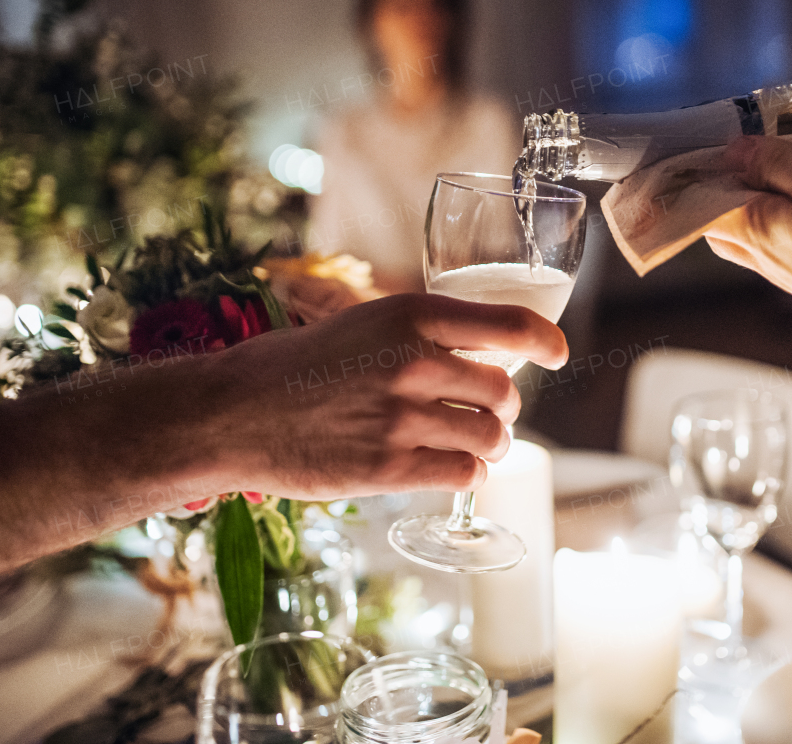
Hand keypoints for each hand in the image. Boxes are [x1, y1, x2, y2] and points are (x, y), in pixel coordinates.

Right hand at [199, 293, 567, 498]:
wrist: (234, 412)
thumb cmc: (298, 365)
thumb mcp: (362, 323)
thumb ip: (421, 334)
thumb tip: (485, 351)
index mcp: (410, 316)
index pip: (509, 324)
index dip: (546, 341)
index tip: (558, 353)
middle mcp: (413, 363)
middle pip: (503, 392)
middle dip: (503, 409)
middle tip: (489, 415)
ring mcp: (402, 418)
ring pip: (490, 438)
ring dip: (491, 446)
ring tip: (475, 447)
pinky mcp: (389, 469)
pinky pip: (463, 475)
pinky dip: (466, 475)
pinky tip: (450, 469)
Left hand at [705, 135, 791, 366]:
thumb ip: (773, 161)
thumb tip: (733, 152)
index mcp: (755, 230)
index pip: (701, 204)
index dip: (703, 175)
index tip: (715, 148)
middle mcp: (769, 263)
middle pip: (729, 226)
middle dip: (733, 193)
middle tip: (757, 159)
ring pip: (767, 242)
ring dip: (774, 210)